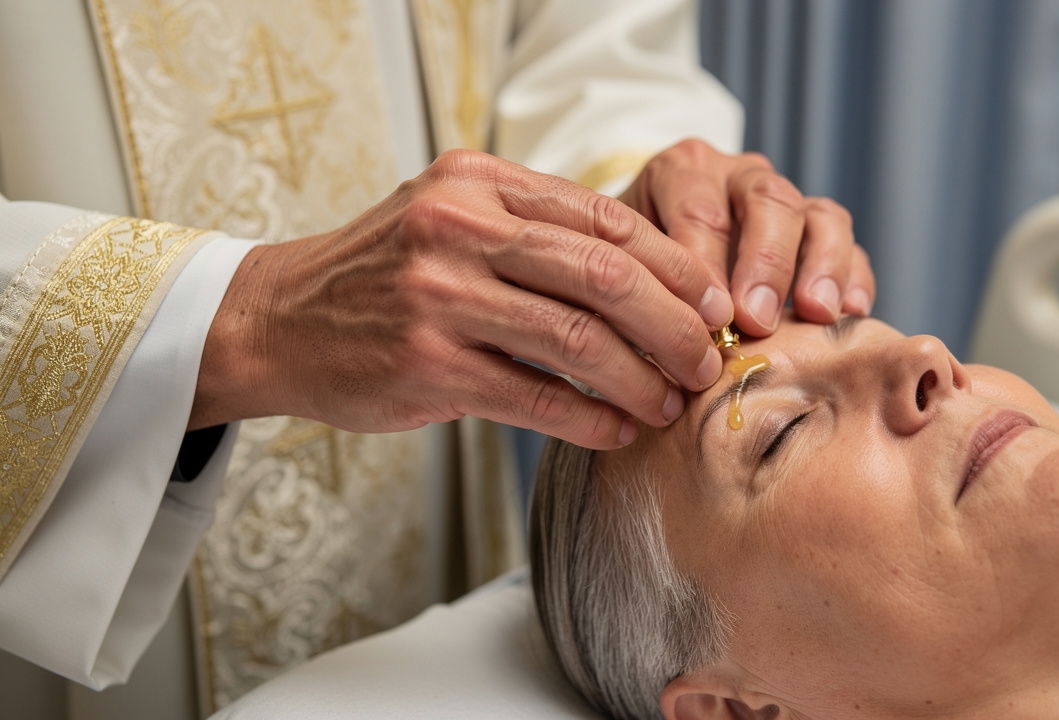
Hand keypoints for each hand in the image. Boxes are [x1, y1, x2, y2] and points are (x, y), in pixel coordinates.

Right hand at [190, 150, 733, 448]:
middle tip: (707, 361)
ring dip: (641, 380)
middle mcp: (459, 227)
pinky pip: (535, 396)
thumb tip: (655, 282)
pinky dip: (590, 418)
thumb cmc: (384, 274)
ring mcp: (439, 296)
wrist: (277, 320)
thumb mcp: (451, 219)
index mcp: (479, 184)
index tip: (713, 306)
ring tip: (670, 403)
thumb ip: (537, 232)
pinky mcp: (425, 364)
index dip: (674, 267)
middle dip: (674, 326)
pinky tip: (618, 430)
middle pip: (605, 276)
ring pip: (578, 340)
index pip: (606, 219)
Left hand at [618, 139, 872, 336]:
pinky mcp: (819, 231)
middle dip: (765, 262)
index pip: (699, 209)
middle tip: (757, 319)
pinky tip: (852, 314)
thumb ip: (640, 289)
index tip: (711, 317)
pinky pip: (849, 245)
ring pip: (817, 215)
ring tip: (817, 313)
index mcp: (681, 172)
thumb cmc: (633, 270)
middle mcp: (736, 176)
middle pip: (766, 201)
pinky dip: (853, 277)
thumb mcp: (622, 268)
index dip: (706, 263)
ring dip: (820, 266)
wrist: (653, 262)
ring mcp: (784, 199)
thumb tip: (667, 340)